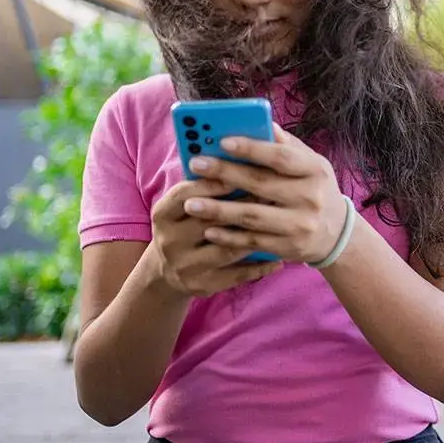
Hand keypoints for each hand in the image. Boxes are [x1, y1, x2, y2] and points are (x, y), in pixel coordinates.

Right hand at [149, 178, 284, 296]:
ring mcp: (185, 265)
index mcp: (163, 214)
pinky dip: (259, 267)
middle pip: (210, 221)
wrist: (167, 270)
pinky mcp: (202, 285)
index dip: (213, 182)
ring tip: (280, 222)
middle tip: (273, 194)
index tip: (242, 169)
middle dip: (243, 206)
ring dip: (255, 235)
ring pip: (227, 249)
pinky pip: (236, 275)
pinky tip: (278, 259)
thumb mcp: (186, 204)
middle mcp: (170, 240)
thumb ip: (206, 183)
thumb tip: (241, 157)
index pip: (186, 194)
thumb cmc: (187, 224)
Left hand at [182, 124, 350, 264]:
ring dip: (219, 209)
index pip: (281, 157)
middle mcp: (311, 197)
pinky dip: (229, 236)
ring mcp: (300, 225)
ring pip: (253, 216)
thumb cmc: (315, 189)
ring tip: (192, 203)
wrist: (337, 233)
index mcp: (315, 170)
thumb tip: (261, 121)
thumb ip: (286, 145)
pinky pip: (253, 242)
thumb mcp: (311, 164)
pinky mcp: (289, 247)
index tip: (222, 141)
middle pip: (261, 184)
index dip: (252, 149)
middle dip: (225, 174)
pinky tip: (209, 229)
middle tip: (196, 164)